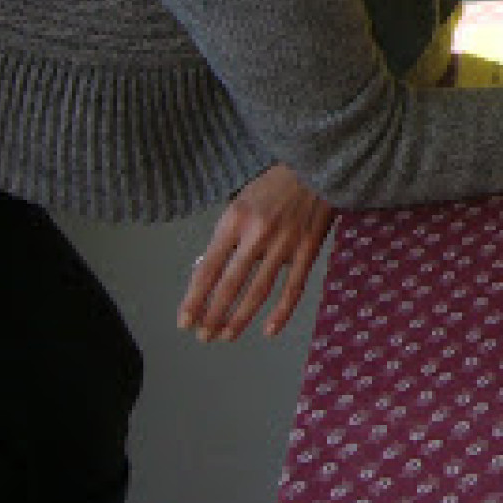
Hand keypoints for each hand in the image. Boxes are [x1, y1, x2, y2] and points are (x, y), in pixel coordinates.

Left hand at [177, 163, 334, 341]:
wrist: (317, 166)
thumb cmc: (274, 185)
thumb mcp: (240, 201)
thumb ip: (227, 235)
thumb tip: (208, 273)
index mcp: (235, 220)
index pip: (208, 268)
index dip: (195, 298)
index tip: (184, 321)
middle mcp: (258, 233)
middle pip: (230, 284)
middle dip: (213, 315)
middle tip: (203, 336)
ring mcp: (286, 243)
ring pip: (259, 290)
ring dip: (240, 318)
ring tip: (226, 336)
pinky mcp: (309, 248)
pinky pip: (294, 286)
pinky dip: (282, 311)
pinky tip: (269, 330)